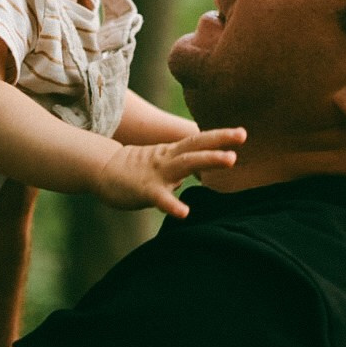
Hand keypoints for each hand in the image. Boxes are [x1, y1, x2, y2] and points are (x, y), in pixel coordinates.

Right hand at [92, 128, 245, 216]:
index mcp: (173, 152)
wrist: (102, 171)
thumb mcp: (163, 165)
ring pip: (185, 163)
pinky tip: (184, 213)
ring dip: (209, 160)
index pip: (199, 141)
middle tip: (242, 135)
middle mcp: (168, 158)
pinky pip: (160, 198)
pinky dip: (172, 204)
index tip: (242, 133)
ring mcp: (157, 173)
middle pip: (197, 145)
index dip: (220, 137)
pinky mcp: (144, 190)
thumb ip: (182, 167)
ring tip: (231, 159)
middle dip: (220, 140)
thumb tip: (200, 174)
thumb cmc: (136, 170)